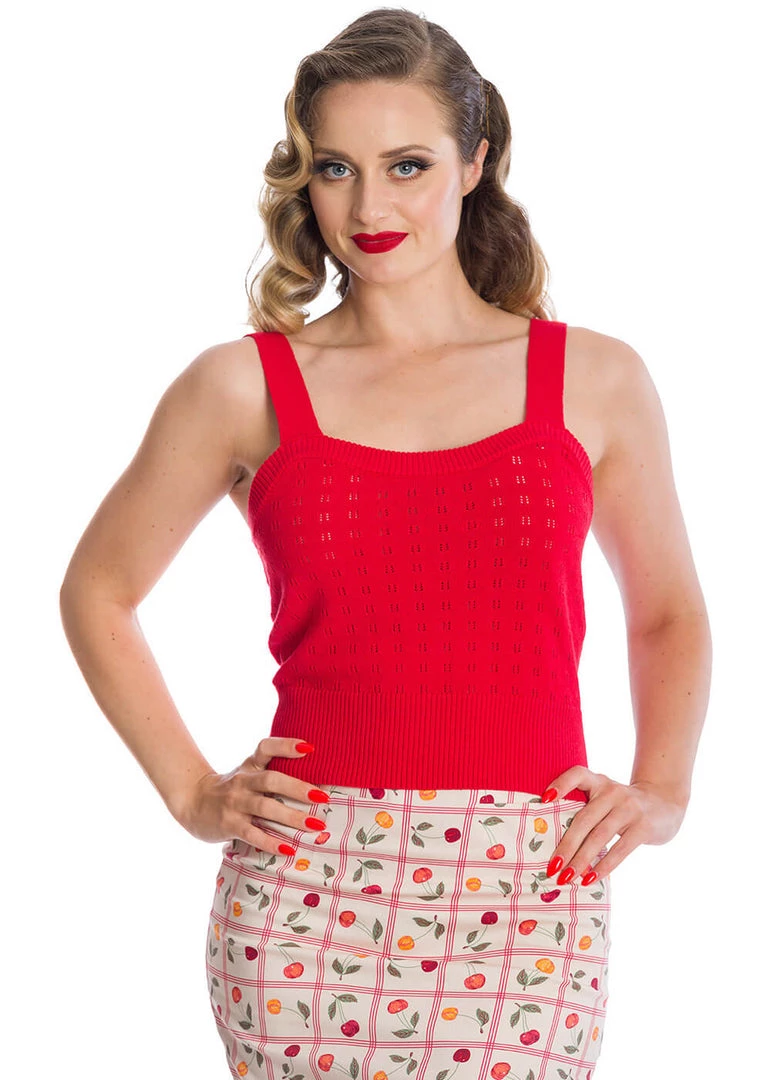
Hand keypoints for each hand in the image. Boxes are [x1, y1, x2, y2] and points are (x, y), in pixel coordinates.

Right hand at [175, 737, 328, 853]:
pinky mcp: (229, 824)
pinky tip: (288, 849)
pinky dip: (271, 842)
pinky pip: (252, 834)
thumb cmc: (231, 789)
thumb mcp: (247, 773)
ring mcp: (234, 803)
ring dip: (291, 817)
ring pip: (265, 808)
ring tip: (315, 826)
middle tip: (323, 797)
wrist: (192, 802)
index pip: (266, 748)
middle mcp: (242, 781)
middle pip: (271, 780)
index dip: (286, 745)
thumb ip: (272, 773)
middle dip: (298, 788)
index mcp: (250, 765)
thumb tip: (314, 783)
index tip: (309, 748)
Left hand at [540, 766, 688, 883]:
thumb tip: (556, 846)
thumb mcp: (605, 798)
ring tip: (567, 877)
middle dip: (566, 846)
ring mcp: (629, 808)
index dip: (560, 784)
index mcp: (598, 781)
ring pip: (599, 836)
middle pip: (583, 819)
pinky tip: (592, 878)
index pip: (577, 774)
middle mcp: (612, 791)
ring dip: (581, 860)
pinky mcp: (643, 826)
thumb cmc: (623, 806)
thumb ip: (586, 810)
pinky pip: (620, 848)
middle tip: (552, 867)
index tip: (544, 800)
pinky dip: (604, 865)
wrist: (665, 802)